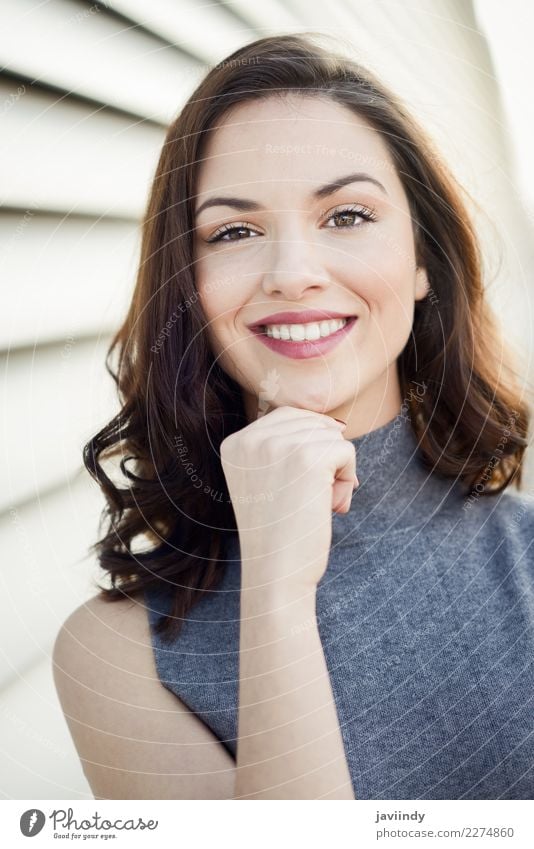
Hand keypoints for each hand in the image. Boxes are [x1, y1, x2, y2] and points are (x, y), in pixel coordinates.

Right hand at [220, 405, 356, 590]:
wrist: (275, 573)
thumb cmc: (278, 533)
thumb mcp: (265, 481)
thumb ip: (284, 449)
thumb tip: (336, 425)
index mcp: (235, 443)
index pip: (288, 417)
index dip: (310, 445)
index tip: (303, 485)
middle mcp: (252, 438)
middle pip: (313, 423)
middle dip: (324, 457)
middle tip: (314, 497)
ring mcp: (279, 445)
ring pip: (332, 437)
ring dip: (336, 471)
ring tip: (319, 504)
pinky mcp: (308, 457)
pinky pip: (346, 451)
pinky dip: (348, 479)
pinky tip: (331, 506)